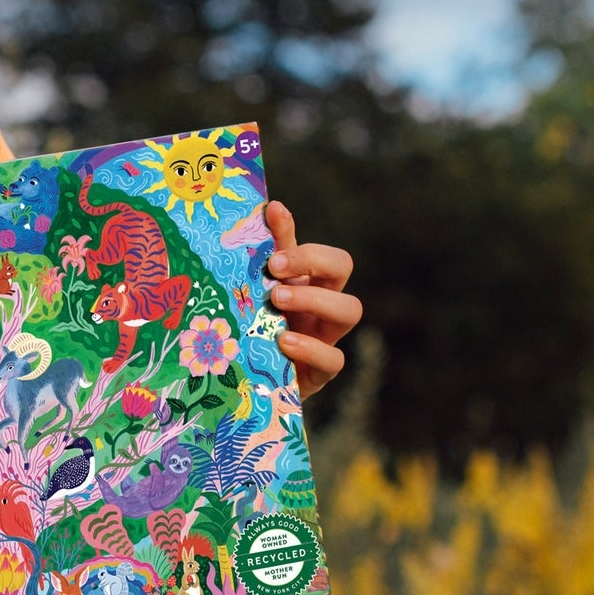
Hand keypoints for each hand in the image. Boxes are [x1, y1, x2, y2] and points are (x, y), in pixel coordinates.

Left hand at [264, 201, 361, 399]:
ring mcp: (324, 337)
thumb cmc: (248, 332)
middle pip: (342, 268)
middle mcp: (320, 305)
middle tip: (275, 268)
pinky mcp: (319, 373)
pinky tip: (284, 341)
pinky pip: (334, 359)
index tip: (273, 234)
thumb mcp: (248, 296)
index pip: (322, 251)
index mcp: (305, 282)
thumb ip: (258, 260)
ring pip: (349, 310)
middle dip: (313, 261)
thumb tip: (267, 207)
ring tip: (277, 300)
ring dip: (315, 300)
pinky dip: (311, 348)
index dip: (304, 240)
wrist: (244, 387)